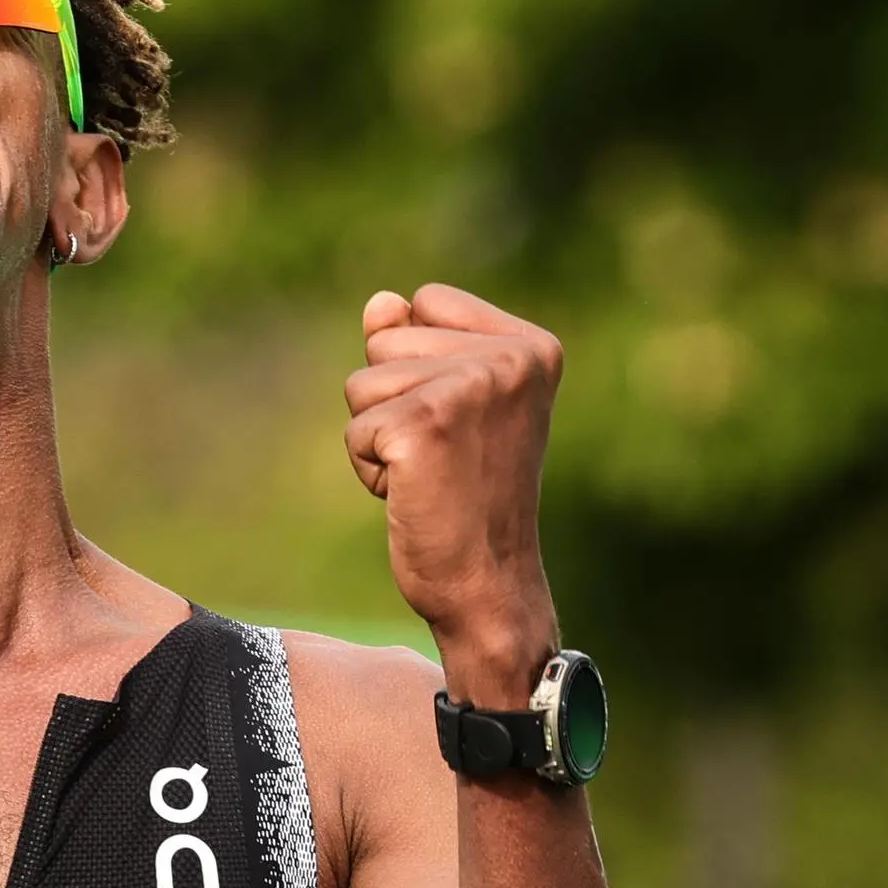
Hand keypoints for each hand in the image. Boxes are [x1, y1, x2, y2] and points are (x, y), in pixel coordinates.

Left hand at [345, 285, 561, 681]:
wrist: (488, 585)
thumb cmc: (470, 496)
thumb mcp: (452, 404)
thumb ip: (416, 341)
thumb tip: (381, 301)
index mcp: (532, 347)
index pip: (425, 301)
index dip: (420, 362)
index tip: (463, 422)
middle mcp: (510, 360)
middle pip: (385, 340)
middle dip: (393, 400)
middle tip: (446, 456)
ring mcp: (468, 389)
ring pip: (361, 384)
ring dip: (379, 435)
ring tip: (431, 474)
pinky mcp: (423, 424)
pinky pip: (355, 429)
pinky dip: (369, 468)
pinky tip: (414, 494)